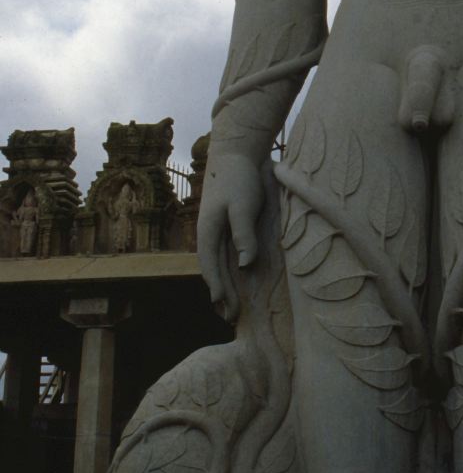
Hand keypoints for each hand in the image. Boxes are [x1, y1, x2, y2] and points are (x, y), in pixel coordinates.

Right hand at [197, 151, 265, 322]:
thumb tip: (245, 265)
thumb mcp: (243, 206)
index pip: (211, 266)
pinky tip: (232, 280)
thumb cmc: (239, 178)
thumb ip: (244, 234)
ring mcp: (214, 231)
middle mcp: (207, 234)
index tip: (224, 308)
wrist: (236, 153)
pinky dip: (226, 272)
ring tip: (227, 308)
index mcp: (207, 231)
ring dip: (222, 287)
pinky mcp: (224, 226)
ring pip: (216, 265)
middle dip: (220, 295)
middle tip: (229, 319)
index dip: (218, 288)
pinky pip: (223, 256)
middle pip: (212, 270)